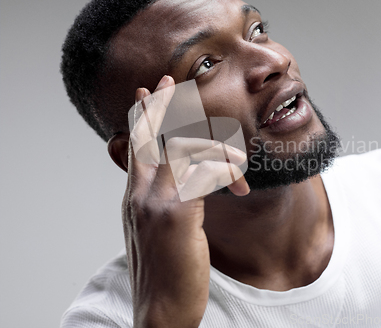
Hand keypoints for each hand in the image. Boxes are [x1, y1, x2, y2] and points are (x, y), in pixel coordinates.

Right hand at [122, 75, 248, 327]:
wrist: (159, 313)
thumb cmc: (165, 273)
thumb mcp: (157, 232)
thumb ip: (164, 203)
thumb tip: (182, 183)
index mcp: (134, 197)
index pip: (135, 146)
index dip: (141, 116)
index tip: (147, 91)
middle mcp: (139, 194)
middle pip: (150, 134)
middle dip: (163, 105)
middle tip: (172, 82)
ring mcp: (155, 202)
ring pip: (181, 148)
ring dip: (216, 149)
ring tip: (239, 160)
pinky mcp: (176, 213)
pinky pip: (203, 172)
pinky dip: (225, 171)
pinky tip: (240, 184)